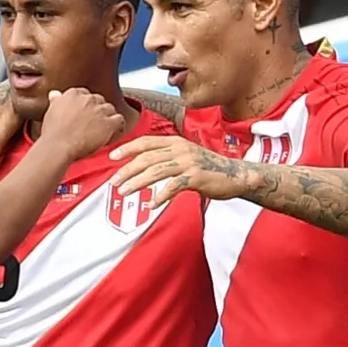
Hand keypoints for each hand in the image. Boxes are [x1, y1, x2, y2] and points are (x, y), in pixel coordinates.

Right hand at [41, 89, 125, 161]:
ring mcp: (99, 110)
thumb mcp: (51, 111)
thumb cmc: (53, 133)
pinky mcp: (108, 122)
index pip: (86, 95)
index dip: (86, 106)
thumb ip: (57, 101)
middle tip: (93, 123)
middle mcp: (88, 99)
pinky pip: (119, 120)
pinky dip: (118, 125)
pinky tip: (114, 131)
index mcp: (73, 94)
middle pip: (99, 101)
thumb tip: (55, 94)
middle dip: (97, 111)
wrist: (58, 146)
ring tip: (103, 128)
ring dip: (108, 117)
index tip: (85, 114)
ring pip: (110, 109)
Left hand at [109, 135, 248, 207]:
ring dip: (138, 183)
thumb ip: (165, 158)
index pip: (146, 142)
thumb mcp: (185, 157)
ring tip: (125, 192)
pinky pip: (174, 186)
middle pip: (147, 157)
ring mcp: (189, 162)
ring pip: (156, 171)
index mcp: (176, 142)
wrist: (236, 176)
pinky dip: (160, 196)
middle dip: (128, 170)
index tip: (112, 156)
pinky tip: (151, 204)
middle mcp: (181, 149)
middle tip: (114, 182)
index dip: (128, 148)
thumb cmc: (207, 169)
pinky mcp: (197, 177)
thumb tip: (140, 167)